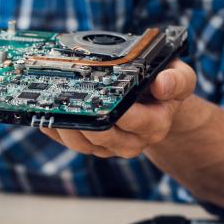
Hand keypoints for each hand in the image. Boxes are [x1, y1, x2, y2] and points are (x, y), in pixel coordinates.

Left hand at [40, 59, 198, 157]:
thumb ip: (177, 80)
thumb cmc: (163, 85)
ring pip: (82, 144)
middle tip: (64, 101)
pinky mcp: (91, 146)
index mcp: (154, 125)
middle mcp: (131, 141)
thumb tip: (162, 84)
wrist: (154, 103)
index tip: (100, 98)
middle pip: (103, 137)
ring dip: (63, 127)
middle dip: (83, 121)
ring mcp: (109, 146)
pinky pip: (68, 142)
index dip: (116, 112)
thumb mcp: (180, 77)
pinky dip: (54, 129)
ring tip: (49, 106)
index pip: (133, 121)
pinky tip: (42, 113)